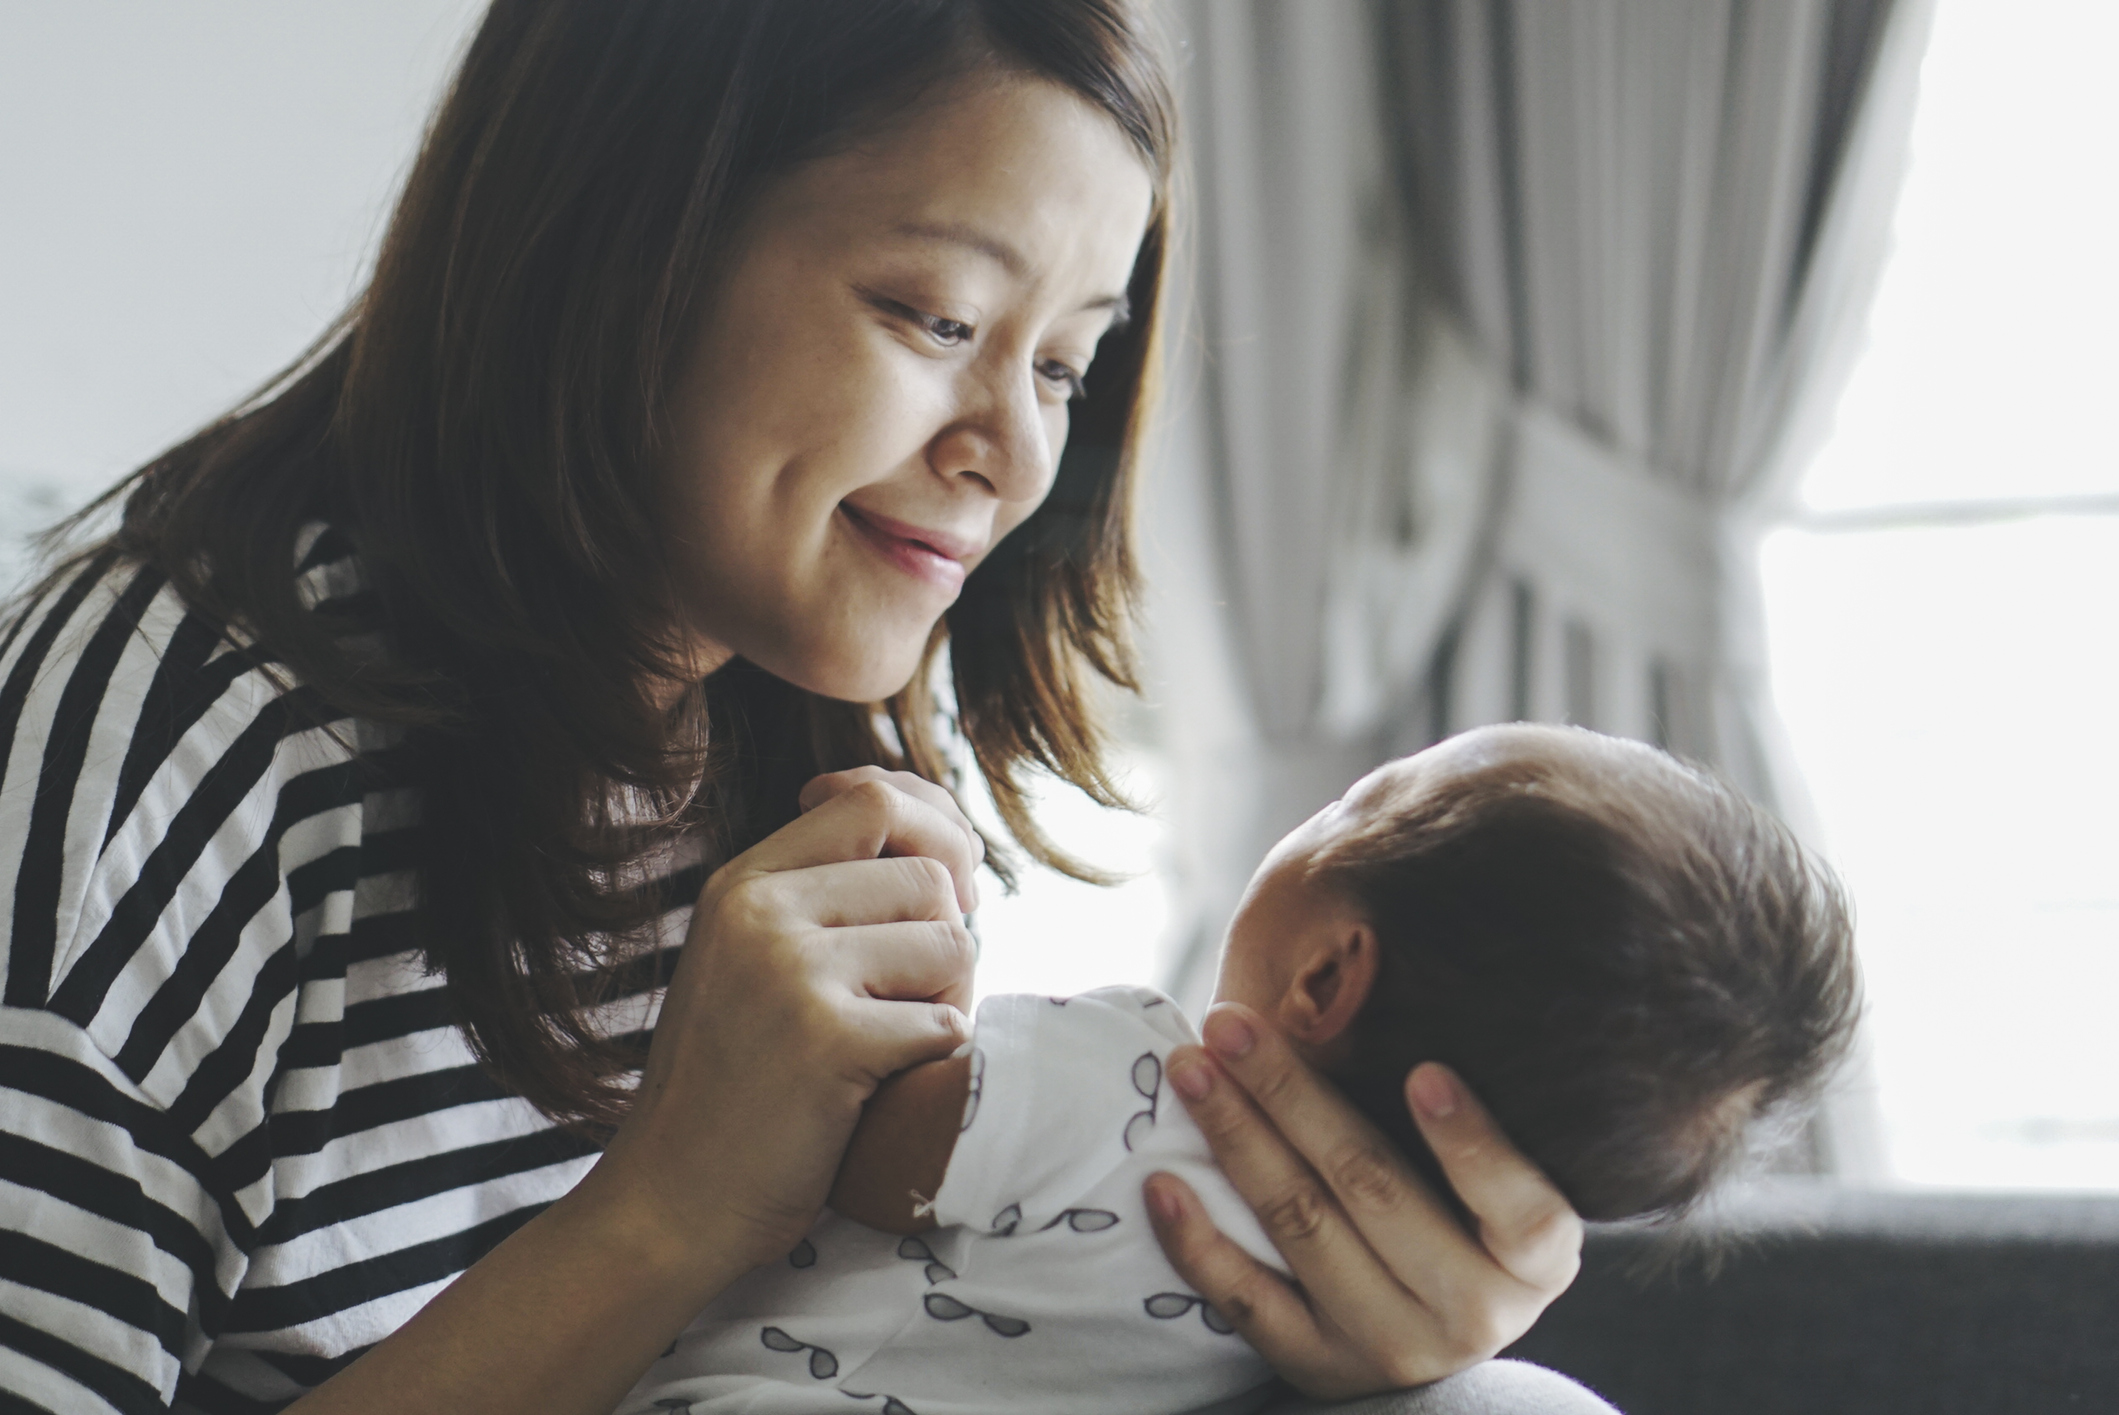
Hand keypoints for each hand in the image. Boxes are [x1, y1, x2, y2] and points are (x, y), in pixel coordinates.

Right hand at [585, 776, 982, 1287]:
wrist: (670, 1205)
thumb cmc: (736, 1089)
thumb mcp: (753, 964)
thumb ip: (824, 898)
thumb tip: (948, 843)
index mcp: (741, 885)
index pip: (870, 797)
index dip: (934, 831)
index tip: (943, 888)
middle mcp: (760, 913)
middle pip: (929, 875)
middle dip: (946, 939)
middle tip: (912, 999)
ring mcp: (789, 973)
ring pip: (950, 942)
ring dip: (947, 999)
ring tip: (891, 1045)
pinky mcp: (826, 1041)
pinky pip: (945, 1022)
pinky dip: (934, 1059)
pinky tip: (882, 1089)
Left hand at [1144, 1004, 1582, 1397]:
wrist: (1433, 1326)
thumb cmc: (1467, 1213)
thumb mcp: (1494, 1174)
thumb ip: (1448, 1100)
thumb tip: (1358, 975)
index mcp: (1535, 1258)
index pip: (1518, 1204)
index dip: (1471, 1142)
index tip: (1423, 1072)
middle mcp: (1474, 1311)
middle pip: (1374, 1189)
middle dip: (1292, 1096)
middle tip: (1231, 1025)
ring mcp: (1393, 1346)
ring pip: (1304, 1230)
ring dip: (1237, 1141)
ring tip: (1191, 1071)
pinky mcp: (1322, 1367)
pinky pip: (1251, 1305)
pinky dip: (1199, 1244)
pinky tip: (1162, 1185)